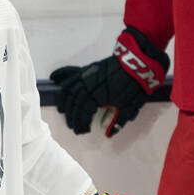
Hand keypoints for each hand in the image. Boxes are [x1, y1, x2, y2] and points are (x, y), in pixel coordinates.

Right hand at [51, 28, 167, 136]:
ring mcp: (86, 76)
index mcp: (96, 98)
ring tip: (63, 110)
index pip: (83, 114)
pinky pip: (71, 72)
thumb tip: (108, 133)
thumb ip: (117, 121)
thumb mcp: (129, 106)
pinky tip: (54, 78)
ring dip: (65, 101)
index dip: (81, 124)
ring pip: (69, 90)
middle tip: (73, 126)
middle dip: (71, 116)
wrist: (139, 61)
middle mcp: (87, 87)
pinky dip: (61, 76)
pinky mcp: (89, 68)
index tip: (82, 131)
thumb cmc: (135, 86)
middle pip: (74, 104)